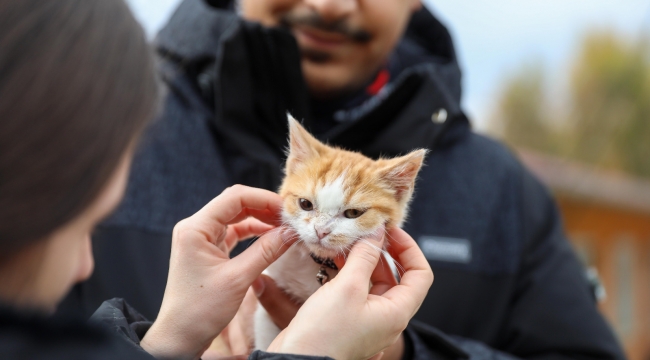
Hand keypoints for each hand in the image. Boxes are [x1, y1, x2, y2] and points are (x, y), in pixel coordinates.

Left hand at [140, 185, 294, 359]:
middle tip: (290, 218)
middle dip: (264, 208)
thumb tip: (290, 232)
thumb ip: (266, 251)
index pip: (234, 197)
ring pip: (236, 218)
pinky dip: (253, 234)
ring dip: (260, 220)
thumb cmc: (200, 310)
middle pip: (235, 204)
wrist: (180, 336)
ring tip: (284, 227)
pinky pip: (234, 234)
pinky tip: (271, 238)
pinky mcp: (208, 251)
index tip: (287, 208)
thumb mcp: (238, 278)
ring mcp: (201, 239)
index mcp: (195, 228)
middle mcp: (196, 228)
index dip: (263, 198)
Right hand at [267, 227, 432, 359]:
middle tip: (365, 230)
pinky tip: (335, 260)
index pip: (420, 274)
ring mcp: (368, 320)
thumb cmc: (324, 333)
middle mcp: (387, 318)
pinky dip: (350, 273)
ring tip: (346, 242)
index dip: (409, 248)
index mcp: (397, 312)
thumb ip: (365, 255)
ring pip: (374, 282)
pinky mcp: (349, 320)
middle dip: (382, 251)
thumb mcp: (348, 287)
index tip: (390, 230)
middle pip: (396, 276)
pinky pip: (357, 291)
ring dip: (363, 260)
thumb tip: (377, 231)